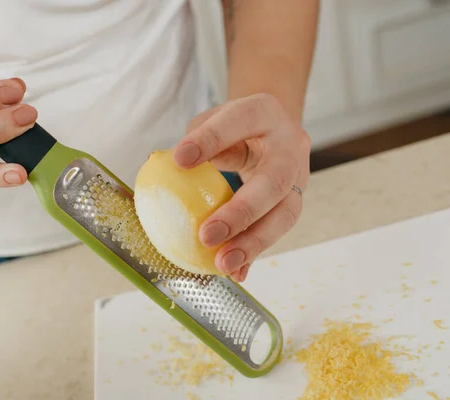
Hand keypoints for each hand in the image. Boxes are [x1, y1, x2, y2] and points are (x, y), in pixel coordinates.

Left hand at [173, 93, 309, 281]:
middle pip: (274, 181)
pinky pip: (277, 233)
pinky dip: (255, 254)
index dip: (211, 140)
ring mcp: (299, 177)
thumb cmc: (235, 125)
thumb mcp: (214, 119)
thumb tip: (162, 168)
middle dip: (241, 212)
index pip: (240, 120)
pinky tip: (236, 272)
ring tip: (222, 263)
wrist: (271, 129)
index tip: (180, 159)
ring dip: (253, 243)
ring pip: (285, 215)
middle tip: (206, 235)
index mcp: (265, 113)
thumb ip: (194, 141)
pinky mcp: (293, 203)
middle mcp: (290, 146)